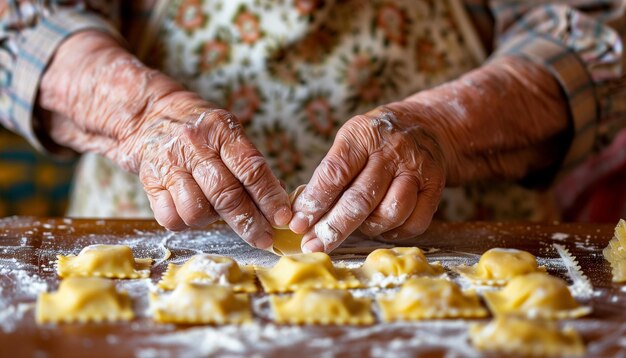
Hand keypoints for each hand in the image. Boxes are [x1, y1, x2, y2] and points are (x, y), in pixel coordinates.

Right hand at [39, 31, 290, 247]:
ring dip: (212, 220)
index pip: (251, 169)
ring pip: (196, 210)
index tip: (283, 218)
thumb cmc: (200, 132)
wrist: (148, 117)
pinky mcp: (149, 182)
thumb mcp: (228, 134)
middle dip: (250, 223)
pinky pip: (171, 218)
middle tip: (265, 239)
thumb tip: (278, 201)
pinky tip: (193, 211)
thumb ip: (251, 165)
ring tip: (216, 212)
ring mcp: (169, 164)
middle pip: (226, 194)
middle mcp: (194, 145)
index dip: (269, 198)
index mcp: (221, 130)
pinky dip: (186, 223)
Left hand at [289, 106, 446, 252]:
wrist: (428, 125)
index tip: (298, 224)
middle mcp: (392, 151)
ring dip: (367, 229)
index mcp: (363, 135)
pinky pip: (413, 223)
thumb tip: (303, 214)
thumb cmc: (378, 140)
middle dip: (333, 227)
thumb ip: (330, 174)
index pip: (335, 173)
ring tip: (354, 228)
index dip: (315, 202)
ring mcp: (417, 169)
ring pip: (390, 213)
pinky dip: (393, 232)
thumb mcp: (351, 141)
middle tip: (313, 245)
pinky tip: (380, 227)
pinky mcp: (436, 187)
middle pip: (360, 199)